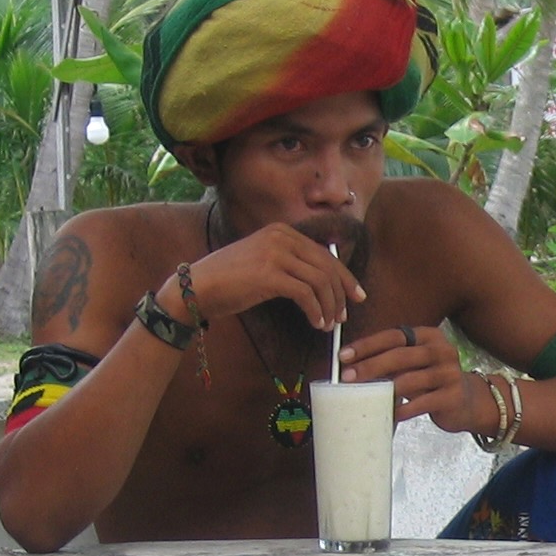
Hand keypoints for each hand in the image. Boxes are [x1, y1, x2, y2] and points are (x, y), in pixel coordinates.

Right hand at [167, 224, 365, 330]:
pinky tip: (315, 323)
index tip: (356, 295)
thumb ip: (291, 261)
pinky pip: (306, 295)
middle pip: (327, 266)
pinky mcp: (269, 275)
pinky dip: (316, 311)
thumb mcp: (264, 260)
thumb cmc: (231, 280)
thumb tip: (323, 279)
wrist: (199, 287)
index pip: (325, 254)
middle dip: (341, 293)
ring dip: (329, 306)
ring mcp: (275, 254)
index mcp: (282, 231)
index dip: (345, 276)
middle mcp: (281, 237)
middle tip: (344, 315)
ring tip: (327, 324)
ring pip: (320, 282)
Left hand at [340, 323, 492, 429]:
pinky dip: (402, 409)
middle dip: (370, 366)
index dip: (367, 345)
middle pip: (400, 356)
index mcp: (429, 336)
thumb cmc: (432, 380)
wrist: (467, 401)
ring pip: (410, 380)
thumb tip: (351, 365)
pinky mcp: (452, 397)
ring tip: (364, 397)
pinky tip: (389, 413)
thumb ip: (392, 359)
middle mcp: (442, 350)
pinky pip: (421, 404)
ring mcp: (450, 373)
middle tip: (348, 377)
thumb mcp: (415, 363)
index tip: (344, 356)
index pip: (393, 336)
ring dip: (383, 390)